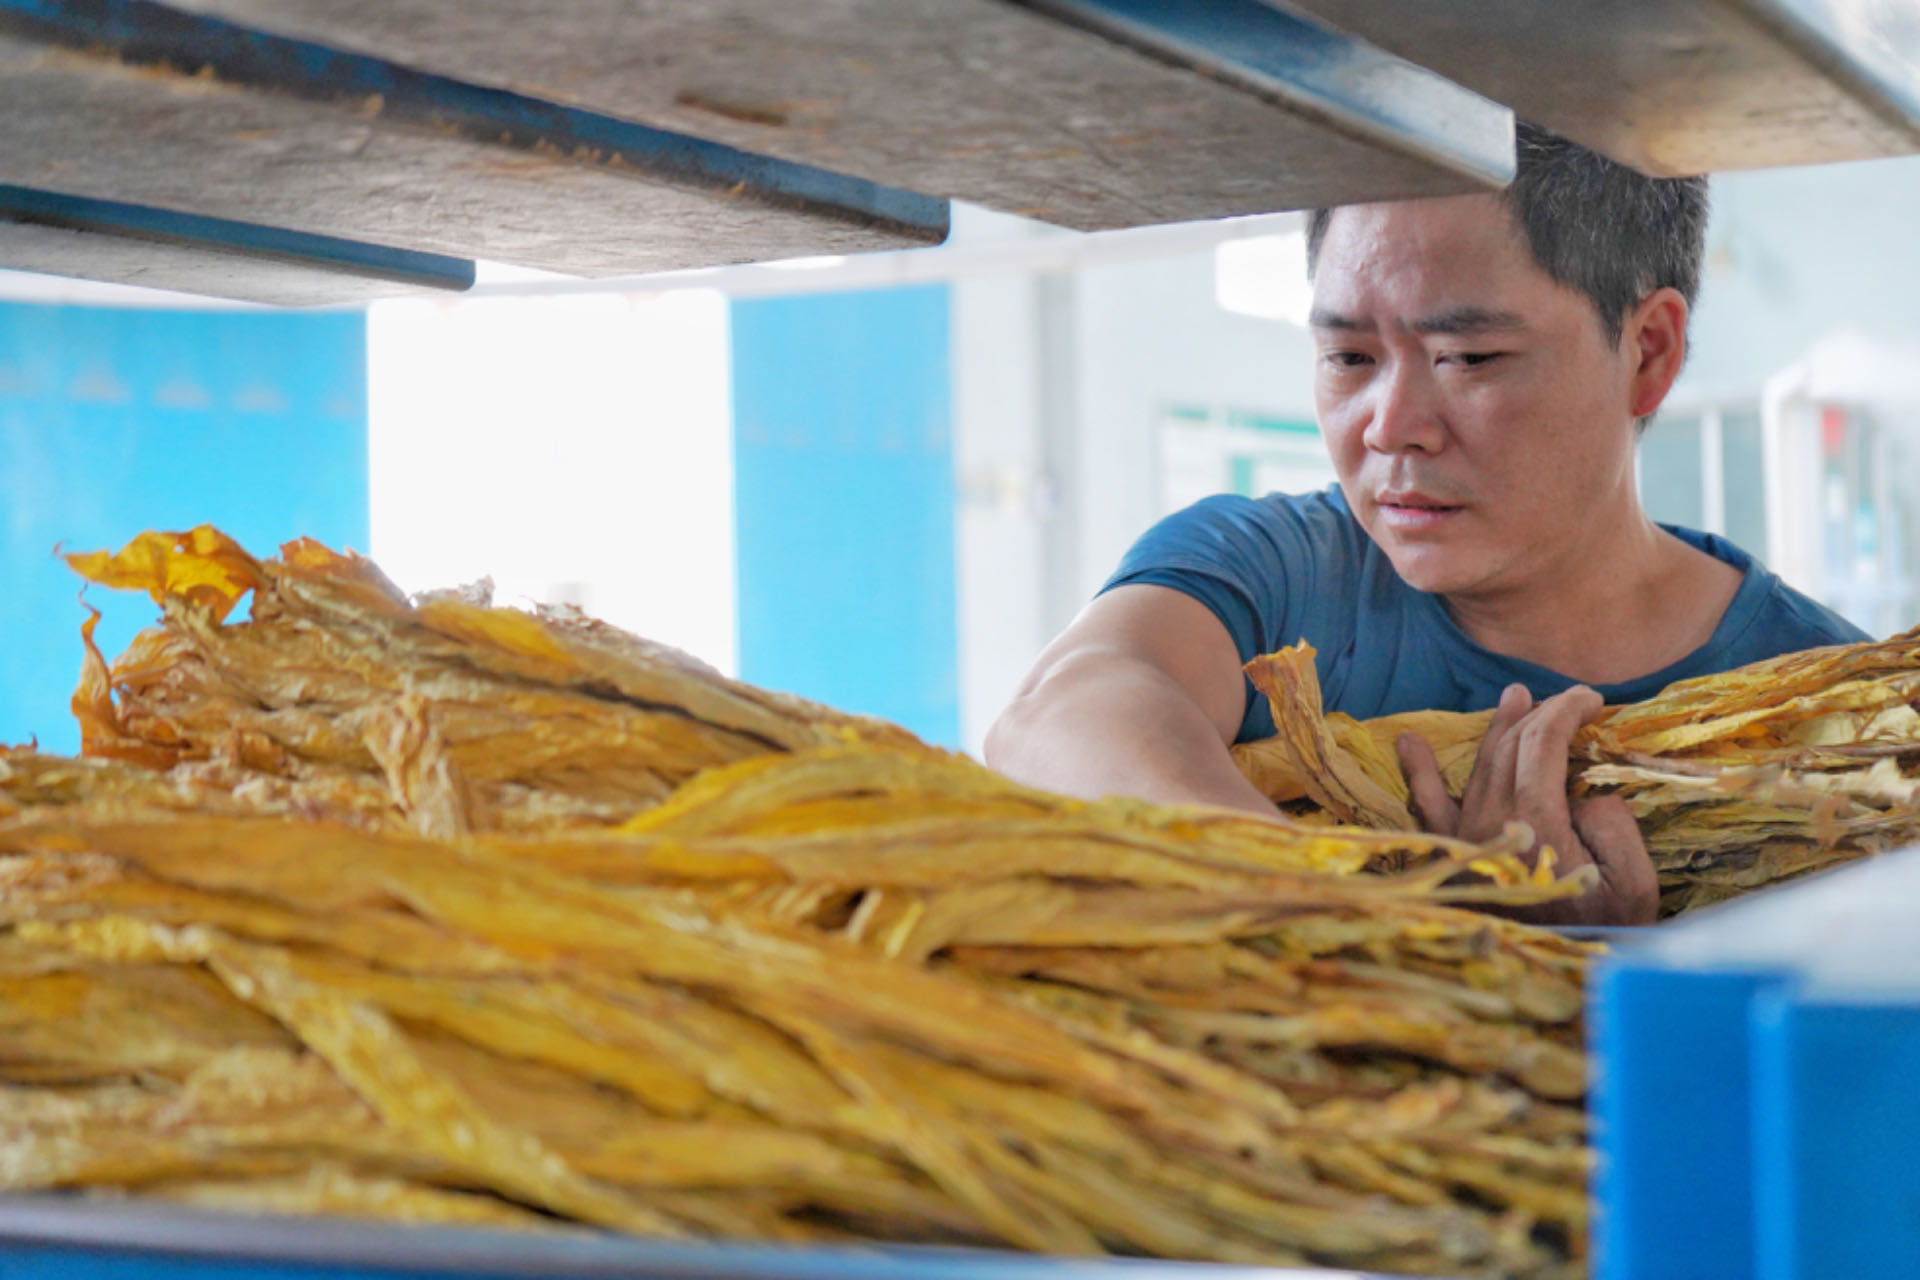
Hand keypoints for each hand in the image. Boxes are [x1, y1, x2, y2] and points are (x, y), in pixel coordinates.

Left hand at [1396, 684, 1658, 925]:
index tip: (1593, 699)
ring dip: (1497, 728)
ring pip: (1479, 766)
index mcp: (1537, 822)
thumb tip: (1585, 793)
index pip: (1542, 744)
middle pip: (1511, 747)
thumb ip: (1613, 825)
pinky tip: (1408, 742)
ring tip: (1515, 697)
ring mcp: (1467, 836)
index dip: (1565, 711)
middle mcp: (1492, 821)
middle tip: (1567, 702)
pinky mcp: (1454, 854)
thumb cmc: (1604, 932)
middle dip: (1541, 715)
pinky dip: (1419, 772)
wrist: (1561, 979)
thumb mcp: (1633, 881)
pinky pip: (1429, 805)